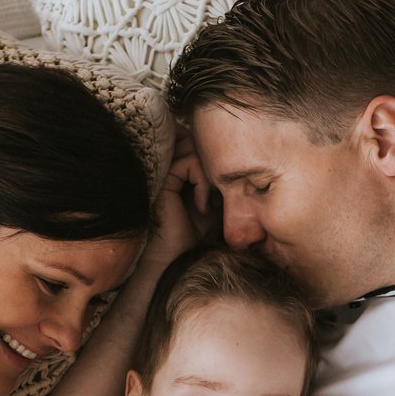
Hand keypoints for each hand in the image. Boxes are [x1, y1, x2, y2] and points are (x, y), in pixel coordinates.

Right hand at [143, 127, 212, 269]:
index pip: (194, 143)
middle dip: (213, 164)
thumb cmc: (190, 232)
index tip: (220, 187)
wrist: (175, 254)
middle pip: (194, 140)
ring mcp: (163, 170)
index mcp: (174, 168)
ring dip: (209, 176)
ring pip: (194, 150)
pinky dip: (202, 184)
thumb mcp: (208, 200)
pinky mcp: (163, 179)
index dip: (211, 157)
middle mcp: (166, 164)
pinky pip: (189, 164)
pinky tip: (202, 207)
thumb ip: (213, 178)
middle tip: (219, 193)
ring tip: (210, 202)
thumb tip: (231, 160)